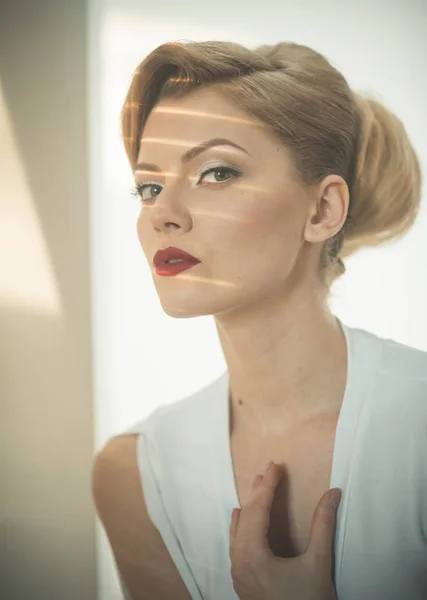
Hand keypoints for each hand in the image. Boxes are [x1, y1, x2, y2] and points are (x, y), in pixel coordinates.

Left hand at [229, 461, 340, 599]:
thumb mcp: (318, 563)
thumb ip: (323, 524)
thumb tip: (332, 492)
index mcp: (253, 554)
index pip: (257, 509)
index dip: (268, 485)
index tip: (275, 465)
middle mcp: (239, 562)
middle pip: (246, 517)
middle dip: (258, 492)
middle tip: (269, 471)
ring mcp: (238, 574)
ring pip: (238, 531)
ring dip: (249, 507)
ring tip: (257, 487)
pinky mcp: (242, 582)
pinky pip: (236, 545)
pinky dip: (241, 526)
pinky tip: (240, 518)